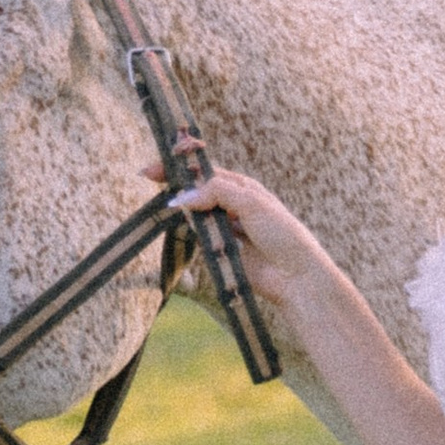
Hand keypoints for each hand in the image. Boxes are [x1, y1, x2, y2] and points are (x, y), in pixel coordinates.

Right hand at [169, 170, 339, 326]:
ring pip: (196, 215)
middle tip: (148, 179)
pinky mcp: (222, 251)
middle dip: (176, 186)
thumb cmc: (282, 234)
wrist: (296, 276)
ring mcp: (226, 229)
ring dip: (182, 211)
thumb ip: (217, 193)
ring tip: (161, 206)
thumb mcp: (252, 203)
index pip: (206, 173)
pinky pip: (200, 239)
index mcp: (243, 188)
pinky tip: (180, 228)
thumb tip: (181, 198)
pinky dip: (190, 233)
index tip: (154, 169)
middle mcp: (234, 206)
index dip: (181, 168)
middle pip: (198, 192)